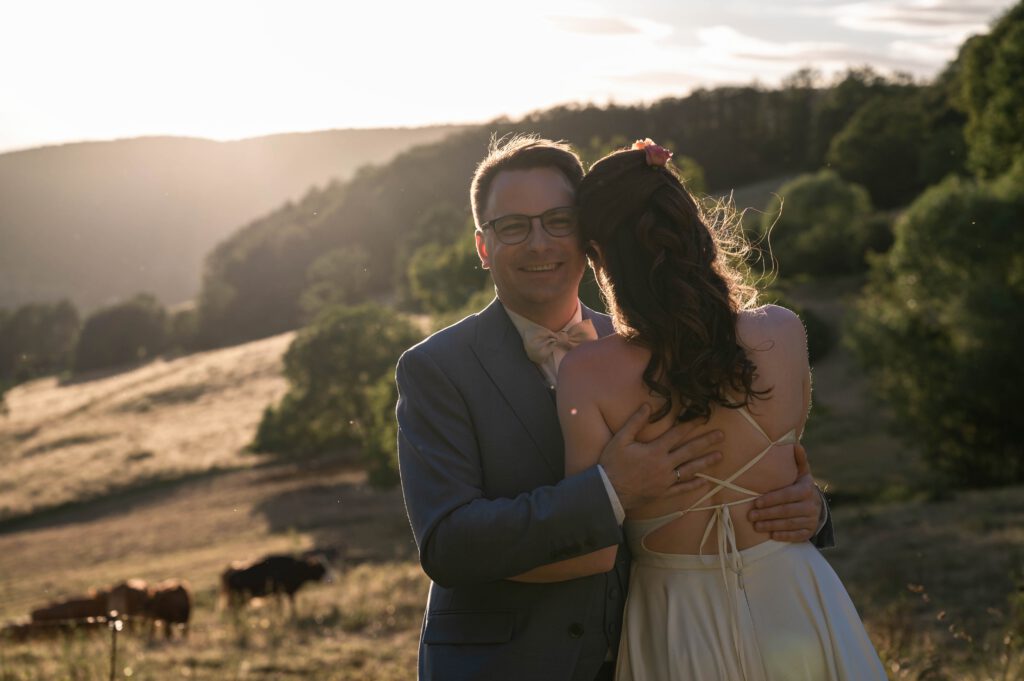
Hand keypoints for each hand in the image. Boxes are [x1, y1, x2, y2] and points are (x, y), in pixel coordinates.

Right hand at [599, 404, 722, 510]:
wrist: (608, 492)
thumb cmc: (612, 464)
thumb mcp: (620, 439)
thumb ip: (635, 422)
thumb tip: (648, 406)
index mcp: (655, 450)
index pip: (677, 434)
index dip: (691, 424)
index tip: (703, 417)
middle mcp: (664, 465)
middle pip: (689, 450)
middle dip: (706, 442)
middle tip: (722, 435)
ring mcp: (665, 480)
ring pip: (690, 469)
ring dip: (706, 462)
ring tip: (720, 456)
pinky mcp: (663, 493)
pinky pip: (682, 489)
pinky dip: (694, 485)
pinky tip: (706, 481)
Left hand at [747, 444, 821, 541]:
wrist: (816, 506)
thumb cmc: (800, 486)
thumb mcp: (801, 473)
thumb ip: (798, 460)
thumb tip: (796, 444)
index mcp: (806, 489)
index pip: (787, 495)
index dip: (771, 500)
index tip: (756, 502)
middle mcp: (811, 505)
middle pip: (786, 511)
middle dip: (767, 514)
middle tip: (751, 515)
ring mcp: (811, 520)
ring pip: (789, 524)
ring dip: (771, 525)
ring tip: (756, 525)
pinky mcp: (809, 532)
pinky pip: (796, 535)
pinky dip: (783, 535)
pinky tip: (771, 535)